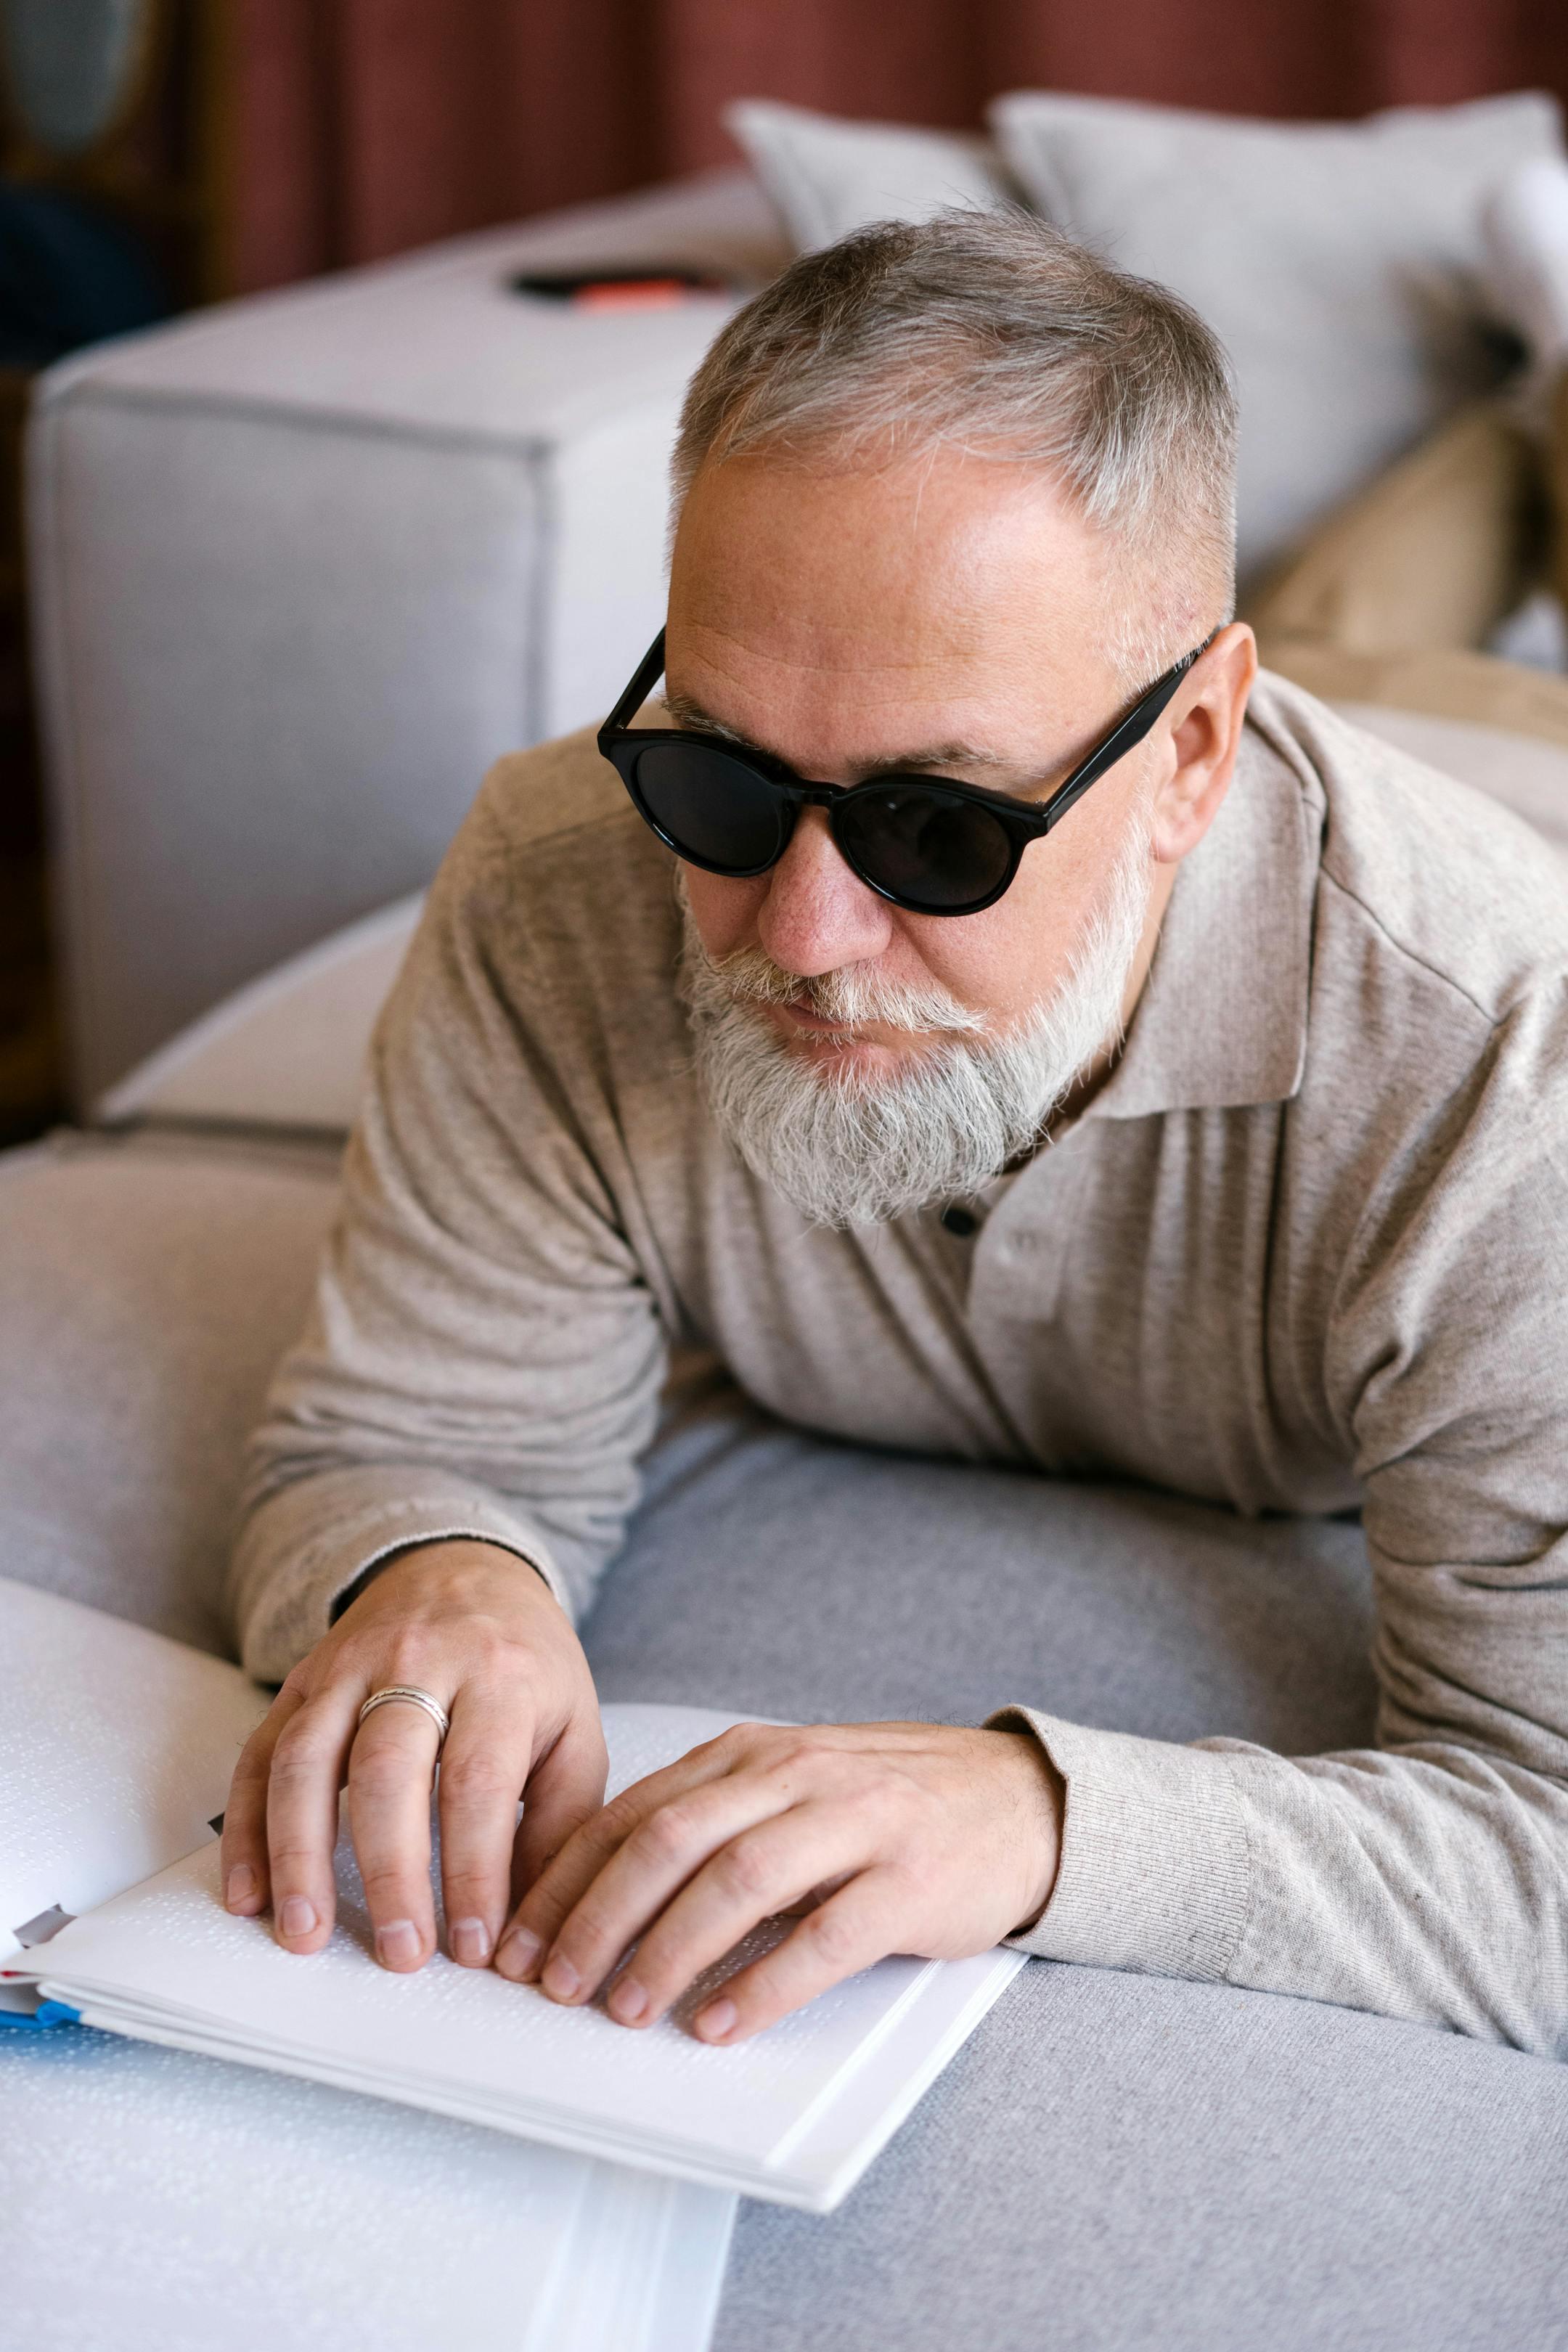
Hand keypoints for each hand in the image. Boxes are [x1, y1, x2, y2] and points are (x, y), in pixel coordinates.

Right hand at [220, 1541, 605, 1973]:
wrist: (462, 1567)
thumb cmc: (525, 1665)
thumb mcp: (575, 1726)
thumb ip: (561, 1821)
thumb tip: (532, 1927)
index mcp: (499, 1676)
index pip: (478, 1783)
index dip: (473, 1872)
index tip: (474, 1947)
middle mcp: (417, 1664)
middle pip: (387, 1770)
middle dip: (389, 1871)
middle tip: (398, 1954)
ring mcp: (348, 1670)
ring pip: (307, 1760)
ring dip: (298, 1855)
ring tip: (302, 1935)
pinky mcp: (301, 1683)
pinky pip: (260, 1755)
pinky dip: (246, 1828)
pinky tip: (248, 1893)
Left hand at [491, 1720, 1062, 2042]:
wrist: (1021, 1800)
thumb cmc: (890, 1803)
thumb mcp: (791, 1786)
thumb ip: (712, 1819)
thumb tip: (601, 1891)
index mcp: (755, 1754)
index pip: (635, 1810)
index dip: (566, 1878)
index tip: (519, 1938)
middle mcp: (798, 1776)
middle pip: (671, 1841)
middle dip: (598, 1916)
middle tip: (554, 1983)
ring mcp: (858, 1823)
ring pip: (738, 1881)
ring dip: (669, 1951)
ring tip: (628, 2010)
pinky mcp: (910, 1881)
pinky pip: (824, 1936)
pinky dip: (765, 1984)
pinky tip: (723, 2023)